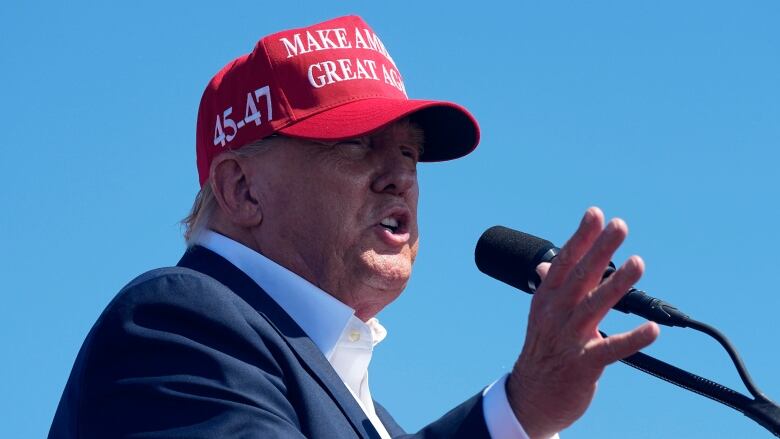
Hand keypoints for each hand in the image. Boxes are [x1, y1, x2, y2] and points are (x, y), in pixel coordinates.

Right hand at [506, 207, 659, 438]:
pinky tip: (653, 330)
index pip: (564, 262)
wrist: (532, 398)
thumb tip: (547, 265)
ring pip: (594, 306)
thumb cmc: (543, 352)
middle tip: (620, 226)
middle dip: (600, 249)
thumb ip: (550, 289)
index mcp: (546, 300)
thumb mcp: (542, 317)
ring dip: (617, 284)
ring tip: (638, 263)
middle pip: (579, 277)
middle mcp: (555, 315)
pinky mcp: (583, 365)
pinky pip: (611, 350)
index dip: (580, 238)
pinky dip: (632, 340)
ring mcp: (568, 339)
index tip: (595, 214)